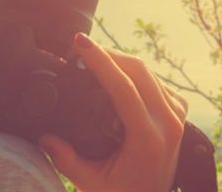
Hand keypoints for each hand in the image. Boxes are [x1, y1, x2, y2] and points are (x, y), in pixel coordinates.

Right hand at [38, 32, 186, 191]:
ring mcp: (177, 117)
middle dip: (107, 53)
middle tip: (80, 46)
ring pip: (148, 72)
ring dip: (120, 60)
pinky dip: (134, 73)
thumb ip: (66, 159)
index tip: (79, 43)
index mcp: (148, 138)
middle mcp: (168, 124)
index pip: (123, 86)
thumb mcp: (91, 183)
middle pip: (138, 70)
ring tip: (92, 58)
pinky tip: (116, 74)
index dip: (100, 60)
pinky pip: (156, 81)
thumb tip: (43, 137)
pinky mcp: (178, 114)